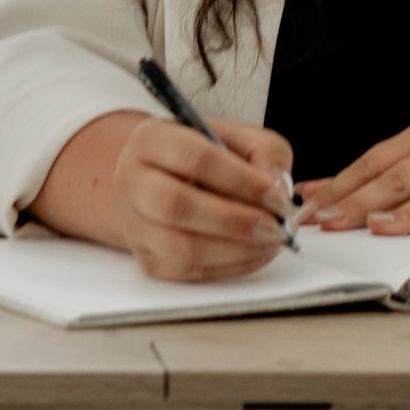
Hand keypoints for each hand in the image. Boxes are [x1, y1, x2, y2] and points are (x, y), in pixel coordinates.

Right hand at [32, 109, 296, 280]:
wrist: (164, 180)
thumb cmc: (205, 157)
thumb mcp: (238, 137)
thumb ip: (266, 152)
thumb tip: (277, 186)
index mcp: (152, 140)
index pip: (195, 158)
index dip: (241, 180)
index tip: (276, 196)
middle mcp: (133, 181)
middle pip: (176, 206)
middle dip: (235, 221)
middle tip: (274, 226)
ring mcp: (135, 224)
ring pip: (179, 248)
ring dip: (234, 250)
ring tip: (270, 242)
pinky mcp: (147, 258)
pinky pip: (186, 272)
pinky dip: (229, 267)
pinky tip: (254, 253)